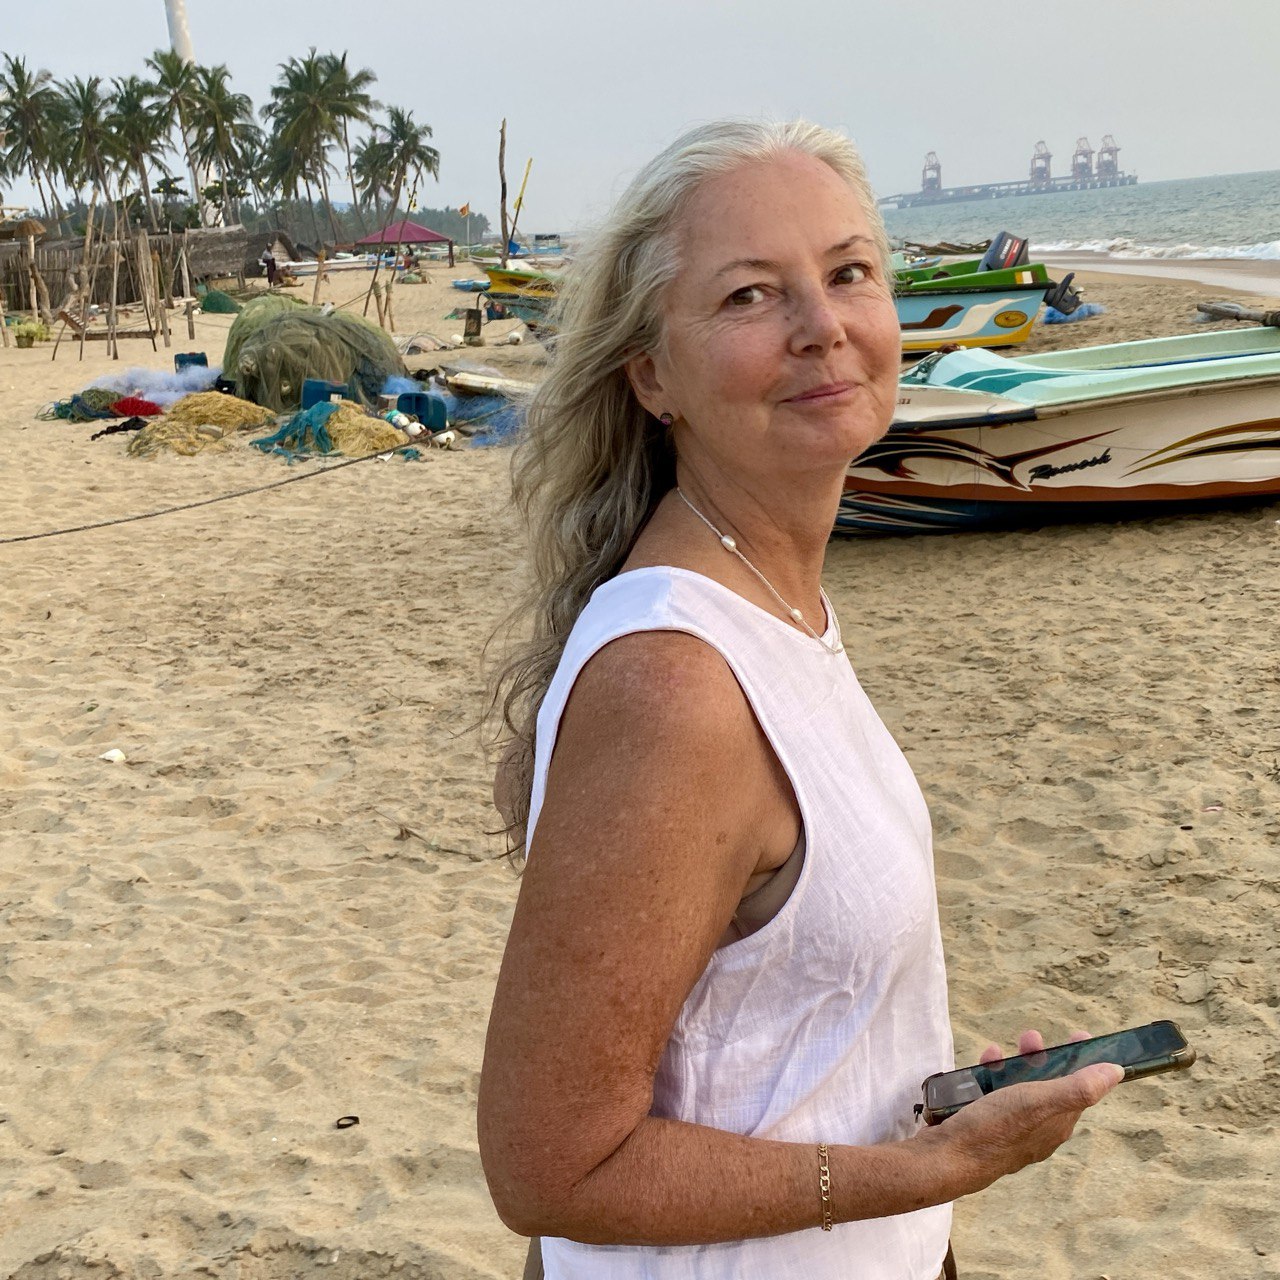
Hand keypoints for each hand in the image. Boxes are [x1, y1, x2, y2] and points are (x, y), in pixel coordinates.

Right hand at [917, 1028, 1122, 1199]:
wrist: (946, 1157)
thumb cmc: (995, 1128)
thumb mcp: (1039, 1101)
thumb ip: (1078, 1087)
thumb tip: (1116, 1072)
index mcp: (1056, 1124)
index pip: (1079, 1090)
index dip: (1083, 1062)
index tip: (1080, 1036)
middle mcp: (1037, 1129)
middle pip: (1048, 1086)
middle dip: (1042, 1058)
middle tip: (1031, 1036)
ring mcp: (1010, 1129)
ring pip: (1019, 1088)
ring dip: (1014, 1064)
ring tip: (998, 1050)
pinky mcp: (985, 1125)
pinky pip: (994, 1095)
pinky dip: (991, 1076)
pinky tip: (981, 1066)